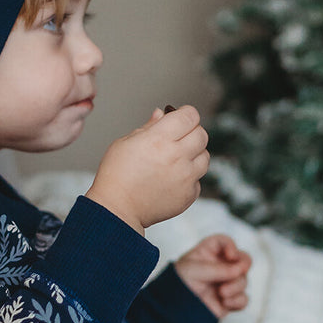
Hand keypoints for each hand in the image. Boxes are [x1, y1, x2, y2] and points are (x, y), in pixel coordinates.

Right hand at [86, 105, 209, 235]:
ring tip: (176, 160)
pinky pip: (199, 179)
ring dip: (194, 154)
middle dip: (192, 132)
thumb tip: (161, 113)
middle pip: (202, 134)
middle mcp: (176, 156)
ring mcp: (185, 177)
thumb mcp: (126, 142)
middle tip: (178, 138)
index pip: (190, 115)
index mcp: (159, 139)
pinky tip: (172, 179)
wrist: (117, 209)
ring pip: (205, 156)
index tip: (179, 118)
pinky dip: (189, 178)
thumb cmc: (116, 175)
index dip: (185, 114)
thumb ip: (148, 126)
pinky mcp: (188, 194)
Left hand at [174, 234, 251, 320]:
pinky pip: (243, 299)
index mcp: (208, 253)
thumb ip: (218, 269)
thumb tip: (239, 271)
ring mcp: (225, 283)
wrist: (173, 310)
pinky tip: (225, 303)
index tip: (230, 255)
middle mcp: (219, 266)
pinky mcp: (228, 300)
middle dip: (244, 264)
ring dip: (236, 286)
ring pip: (243, 280)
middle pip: (242, 259)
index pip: (224, 242)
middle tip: (241, 270)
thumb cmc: (178, 284)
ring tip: (222, 293)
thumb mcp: (194, 270)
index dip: (231, 246)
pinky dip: (237, 301)